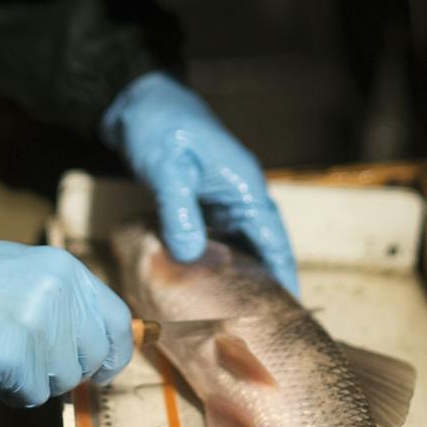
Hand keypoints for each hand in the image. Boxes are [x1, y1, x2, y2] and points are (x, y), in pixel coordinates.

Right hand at [0, 241, 133, 406]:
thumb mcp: (20, 270)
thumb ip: (60, 298)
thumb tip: (91, 338)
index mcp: (65, 268)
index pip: (118, 321)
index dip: (113, 353)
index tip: (101, 371)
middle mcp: (61, 292)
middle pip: (93, 358)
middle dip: (65, 369)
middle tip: (27, 360)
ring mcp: (41, 323)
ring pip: (63, 381)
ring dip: (33, 379)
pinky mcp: (18, 356)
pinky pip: (33, 396)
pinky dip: (9, 391)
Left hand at [101, 71, 298, 294]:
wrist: (137, 100)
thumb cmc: (159, 126)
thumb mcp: (167, 167)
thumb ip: (179, 211)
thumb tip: (191, 256)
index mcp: (244, 186)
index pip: (273, 239)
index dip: (283, 274)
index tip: (289, 310)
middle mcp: (240, 194)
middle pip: (262, 247)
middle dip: (265, 284)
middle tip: (262, 326)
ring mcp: (222, 198)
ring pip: (239, 245)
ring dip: (239, 275)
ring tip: (237, 316)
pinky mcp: (202, 201)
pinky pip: (215, 238)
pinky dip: (214, 261)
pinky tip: (204, 284)